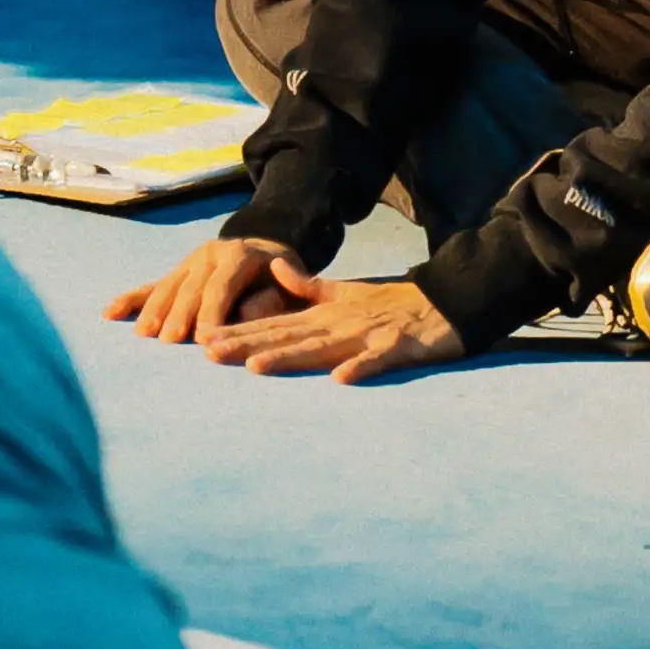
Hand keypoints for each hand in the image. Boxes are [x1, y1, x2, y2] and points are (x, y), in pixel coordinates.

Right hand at [109, 234, 315, 345]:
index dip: (213, 312)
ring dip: (154, 311)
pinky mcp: (176, 272)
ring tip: (143, 334)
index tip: (205, 339)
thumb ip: (270, 299)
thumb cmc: (281, 282)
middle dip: (180, 315)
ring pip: (168, 286)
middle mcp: (211, 253)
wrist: (267, 255)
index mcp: (241, 254)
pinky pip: (151, 286)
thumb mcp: (288, 287)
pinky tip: (111, 312)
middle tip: (170, 341)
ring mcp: (189, 261)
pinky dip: (131, 299)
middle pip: (191, 287)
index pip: (222, 286)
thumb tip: (246, 315)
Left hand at [192, 268, 470, 383]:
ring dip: (290, 356)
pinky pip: (377, 361)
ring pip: (323, 348)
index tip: (205, 339)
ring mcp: (367, 335)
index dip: (240, 332)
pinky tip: (340, 379)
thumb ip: (309, 287)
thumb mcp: (345, 293)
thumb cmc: (392, 303)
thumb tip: (276, 269)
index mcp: (324, 315)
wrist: (444, 301)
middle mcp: (338, 324)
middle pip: (288, 336)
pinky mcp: (398, 347)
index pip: (275, 325)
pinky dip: (360, 368)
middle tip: (209, 351)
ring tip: (256, 366)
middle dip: (248, 344)